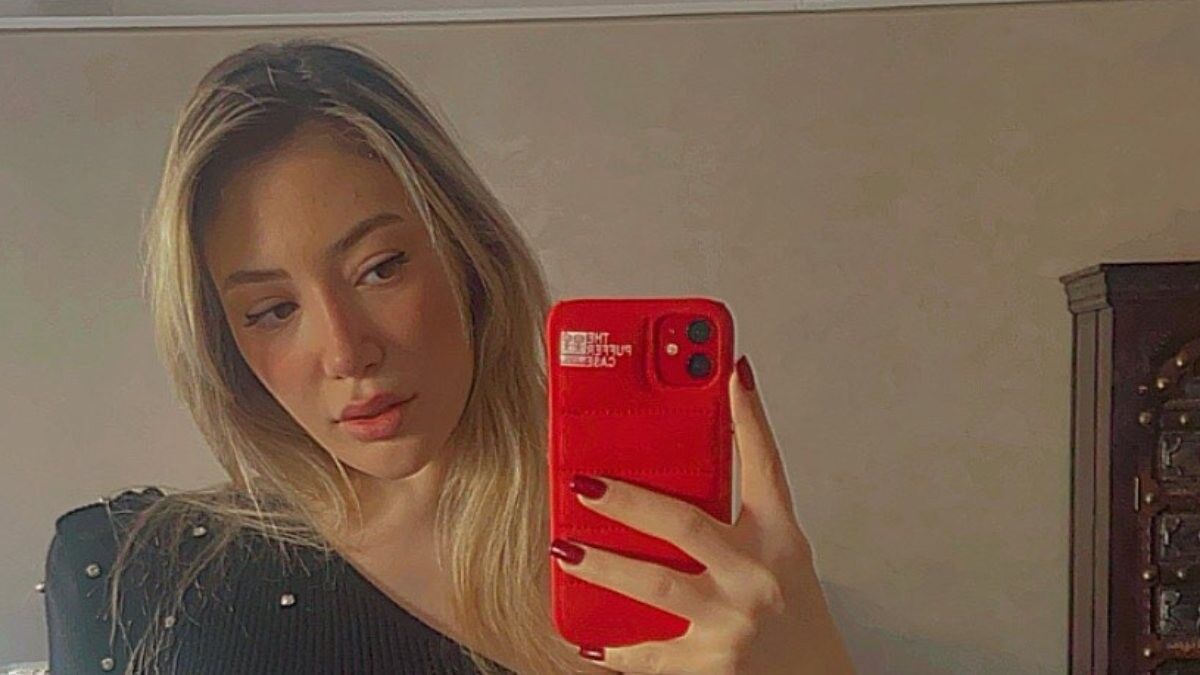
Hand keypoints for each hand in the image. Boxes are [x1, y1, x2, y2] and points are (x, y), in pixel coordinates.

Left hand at [550, 355, 855, 674]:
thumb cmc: (795, 619)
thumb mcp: (782, 558)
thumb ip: (740, 516)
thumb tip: (688, 466)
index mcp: (779, 539)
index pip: (765, 464)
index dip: (748, 415)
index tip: (727, 368)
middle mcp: (758, 575)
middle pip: (686, 523)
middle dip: (629, 501)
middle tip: (584, 483)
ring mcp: (734, 622)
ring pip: (656, 586)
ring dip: (604, 567)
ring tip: (565, 551)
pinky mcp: (712, 666)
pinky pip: (650, 654)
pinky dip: (615, 649)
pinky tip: (588, 640)